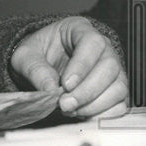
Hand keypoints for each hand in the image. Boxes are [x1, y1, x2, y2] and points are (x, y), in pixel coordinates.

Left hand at [10, 16, 128, 117]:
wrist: (41, 66)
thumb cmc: (36, 55)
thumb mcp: (25, 57)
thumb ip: (35, 69)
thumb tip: (50, 90)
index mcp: (80, 30)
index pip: (92, 42)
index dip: (82, 65)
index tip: (65, 84)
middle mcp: (103, 48)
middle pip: (110, 66)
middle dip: (87, 90)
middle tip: (65, 104)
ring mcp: (112, 70)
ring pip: (118, 87)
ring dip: (95, 104)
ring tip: (70, 110)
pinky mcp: (114, 90)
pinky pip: (120, 104)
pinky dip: (103, 114)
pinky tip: (82, 115)